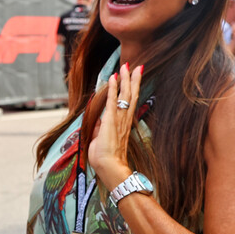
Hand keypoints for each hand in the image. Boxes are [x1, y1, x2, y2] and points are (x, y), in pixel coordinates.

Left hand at [87, 61, 140, 188]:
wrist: (109, 168)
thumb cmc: (105, 158)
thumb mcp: (100, 140)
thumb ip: (100, 129)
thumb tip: (98, 121)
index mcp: (122, 125)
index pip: (129, 103)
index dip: (131, 89)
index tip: (133, 77)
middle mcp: (124, 120)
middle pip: (131, 96)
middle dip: (133, 80)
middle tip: (136, 66)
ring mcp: (118, 120)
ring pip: (125, 95)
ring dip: (125, 80)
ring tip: (127, 66)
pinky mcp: (110, 121)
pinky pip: (112, 101)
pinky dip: (113, 88)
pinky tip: (114, 78)